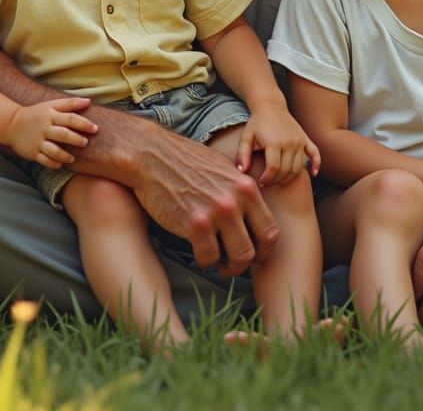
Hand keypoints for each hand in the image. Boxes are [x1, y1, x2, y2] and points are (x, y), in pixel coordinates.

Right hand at [5, 96, 96, 167]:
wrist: (12, 124)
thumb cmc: (37, 114)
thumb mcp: (51, 105)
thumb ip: (70, 103)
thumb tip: (89, 101)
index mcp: (51, 115)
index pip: (70, 118)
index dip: (84, 124)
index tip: (95, 129)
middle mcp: (45, 128)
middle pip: (63, 134)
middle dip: (76, 139)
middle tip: (85, 142)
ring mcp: (38, 141)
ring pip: (53, 150)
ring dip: (64, 155)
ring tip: (72, 158)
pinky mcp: (32, 152)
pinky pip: (43, 160)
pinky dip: (53, 163)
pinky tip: (60, 164)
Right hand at [124, 125, 280, 276]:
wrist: (152, 156)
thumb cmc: (185, 161)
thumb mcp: (223, 167)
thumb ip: (240, 189)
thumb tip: (252, 211)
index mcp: (246, 186)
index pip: (271, 230)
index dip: (264, 249)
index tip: (254, 254)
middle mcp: (236, 200)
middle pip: (257, 249)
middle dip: (247, 262)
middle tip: (235, 263)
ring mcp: (216, 213)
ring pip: (237, 258)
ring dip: (228, 267)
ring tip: (218, 262)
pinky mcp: (194, 224)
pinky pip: (209, 258)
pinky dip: (205, 261)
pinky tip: (199, 254)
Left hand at [235, 101, 321, 186]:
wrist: (270, 105)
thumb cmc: (257, 123)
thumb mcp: (246, 137)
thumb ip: (242, 154)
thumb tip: (242, 171)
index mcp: (274, 143)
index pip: (274, 169)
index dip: (267, 179)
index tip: (261, 182)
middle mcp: (289, 142)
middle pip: (286, 170)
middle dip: (276, 180)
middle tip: (269, 181)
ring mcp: (299, 141)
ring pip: (298, 167)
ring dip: (289, 177)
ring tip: (279, 178)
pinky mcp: (305, 139)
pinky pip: (315, 154)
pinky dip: (316, 165)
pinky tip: (313, 174)